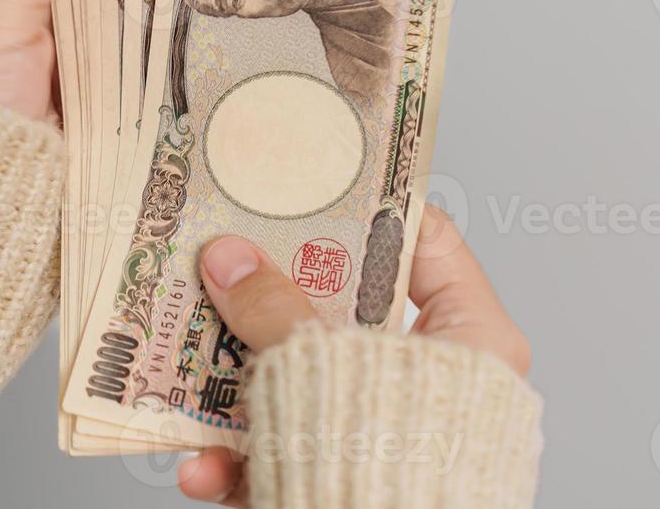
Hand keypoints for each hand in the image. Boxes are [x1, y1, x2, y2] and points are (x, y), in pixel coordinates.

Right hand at [177, 206, 530, 505]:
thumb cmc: (398, 472)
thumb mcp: (329, 369)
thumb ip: (276, 310)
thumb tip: (226, 257)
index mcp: (474, 339)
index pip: (427, 244)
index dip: (368, 209)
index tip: (307, 182)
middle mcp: (440, 385)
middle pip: (348, 316)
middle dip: (275, 297)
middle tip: (225, 258)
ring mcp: (393, 438)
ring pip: (308, 389)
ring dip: (237, 387)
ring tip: (184, 364)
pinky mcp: (350, 484)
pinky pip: (291, 459)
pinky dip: (240, 466)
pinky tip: (201, 470)